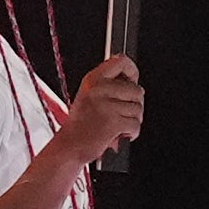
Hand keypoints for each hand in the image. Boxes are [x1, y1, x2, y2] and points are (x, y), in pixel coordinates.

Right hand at [58, 56, 148, 170]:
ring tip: (119, 126)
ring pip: (138, 108)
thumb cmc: (80, 124)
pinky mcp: (113, 121)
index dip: (132, 70)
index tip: (133, 80)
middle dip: (135, 104)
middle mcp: (98, 89)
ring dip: (133, 120)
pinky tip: (121, 134)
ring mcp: (106, 105)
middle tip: (123, 114)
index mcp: (92, 80)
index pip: (121, 61)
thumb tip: (132, 78)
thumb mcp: (89, 96)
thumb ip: (108, 84)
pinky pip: (136, 123)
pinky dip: (132, 132)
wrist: (70, 146)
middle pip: (136, 89)